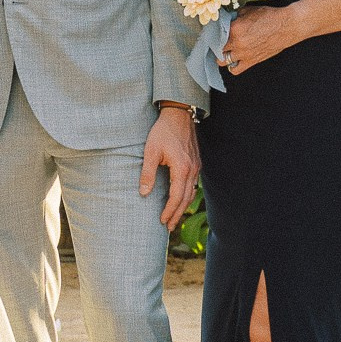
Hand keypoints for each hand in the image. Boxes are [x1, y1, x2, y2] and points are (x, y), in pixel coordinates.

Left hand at [139, 101, 200, 228]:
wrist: (178, 114)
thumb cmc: (163, 131)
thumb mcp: (151, 151)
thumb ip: (147, 173)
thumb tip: (143, 193)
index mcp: (182, 168)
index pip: (177, 197)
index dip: (169, 211)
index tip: (162, 221)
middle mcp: (192, 169)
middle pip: (186, 198)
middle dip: (177, 214)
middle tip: (169, 227)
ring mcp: (196, 166)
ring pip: (191, 193)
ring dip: (182, 207)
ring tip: (174, 218)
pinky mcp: (196, 163)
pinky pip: (193, 184)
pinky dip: (187, 195)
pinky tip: (180, 200)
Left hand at [219, 5, 290, 75]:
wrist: (287, 26)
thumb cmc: (270, 16)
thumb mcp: (249, 10)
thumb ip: (235, 16)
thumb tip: (227, 19)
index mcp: (234, 28)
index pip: (215, 33)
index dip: (213, 32)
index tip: (213, 31)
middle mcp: (237, 43)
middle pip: (216, 47)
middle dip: (216, 44)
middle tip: (218, 41)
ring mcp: (243, 54)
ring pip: (222, 61)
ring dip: (222, 56)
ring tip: (225, 51)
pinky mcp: (252, 61)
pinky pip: (235, 70)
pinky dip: (232, 66)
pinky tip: (234, 60)